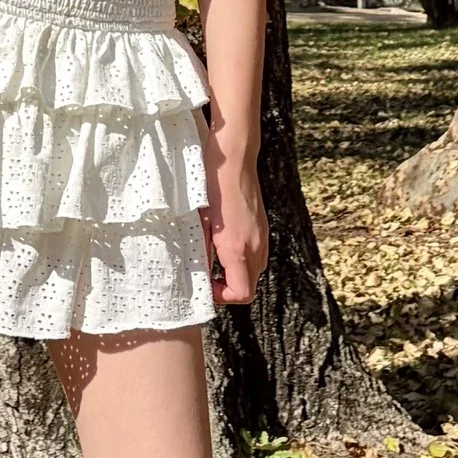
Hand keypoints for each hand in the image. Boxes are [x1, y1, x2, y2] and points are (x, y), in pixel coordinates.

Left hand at [203, 139, 266, 309]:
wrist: (234, 160)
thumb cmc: (211, 188)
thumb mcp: (198, 223)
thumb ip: (199, 253)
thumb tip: (195, 274)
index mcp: (237, 249)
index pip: (241, 294)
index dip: (222, 297)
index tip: (207, 285)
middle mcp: (255, 247)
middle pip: (249, 286)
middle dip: (228, 287)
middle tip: (207, 275)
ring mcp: (262, 237)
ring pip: (253, 272)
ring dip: (235, 273)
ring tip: (214, 258)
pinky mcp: (262, 228)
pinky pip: (256, 255)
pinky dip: (241, 259)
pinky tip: (224, 243)